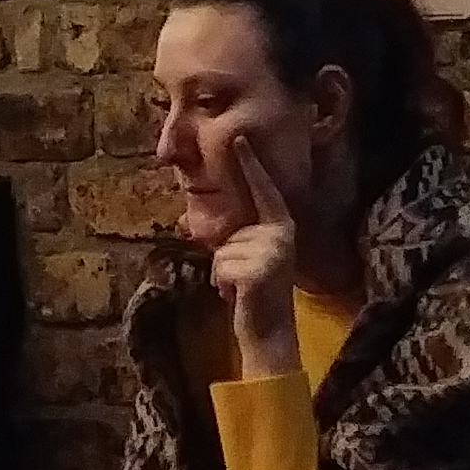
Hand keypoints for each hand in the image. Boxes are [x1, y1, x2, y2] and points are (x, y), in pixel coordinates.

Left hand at [206, 138, 300, 378]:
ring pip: (221, 252)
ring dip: (223, 273)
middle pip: (230, 232)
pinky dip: (221, 284)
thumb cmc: (253, 292)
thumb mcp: (247, 256)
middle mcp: (280, 236)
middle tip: (246, 281)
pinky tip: (238, 296)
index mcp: (281, 228)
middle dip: (226, 257)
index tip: (238, 137)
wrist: (269, 332)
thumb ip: (235, 236)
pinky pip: (220, 268)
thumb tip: (189, 218)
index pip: (263, 191)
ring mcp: (271, 253)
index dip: (250, 165)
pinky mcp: (257, 272)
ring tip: (242, 289)